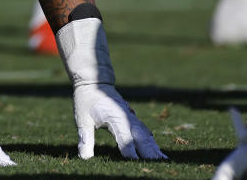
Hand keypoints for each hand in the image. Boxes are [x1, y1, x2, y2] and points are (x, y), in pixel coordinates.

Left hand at [55, 17, 166, 159]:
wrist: (94, 82)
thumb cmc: (86, 100)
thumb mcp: (82, 119)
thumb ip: (85, 138)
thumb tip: (85, 157)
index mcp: (114, 117)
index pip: (124, 137)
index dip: (129, 151)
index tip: (135, 163)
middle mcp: (126, 117)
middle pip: (140, 137)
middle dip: (149, 151)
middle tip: (159, 164)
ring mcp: (131, 117)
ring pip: (145, 134)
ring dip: (154, 147)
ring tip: (164, 160)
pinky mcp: (131, 118)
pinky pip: (144, 131)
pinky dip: (151, 141)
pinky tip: (156, 151)